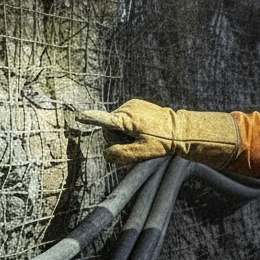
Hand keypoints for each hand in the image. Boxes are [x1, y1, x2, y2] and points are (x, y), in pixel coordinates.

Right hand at [78, 100, 238, 166]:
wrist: (180, 129)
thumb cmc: (163, 143)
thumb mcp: (142, 153)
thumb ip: (121, 155)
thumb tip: (106, 154)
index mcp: (127, 120)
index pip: (105, 120)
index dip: (91, 119)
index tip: (78, 115)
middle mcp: (127, 108)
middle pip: (108, 128)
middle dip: (116, 139)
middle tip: (135, 143)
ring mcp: (131, 104)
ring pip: (115, 123)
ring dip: (123, 132)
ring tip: (141, 136)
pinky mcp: (135, 104)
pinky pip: (123, 117)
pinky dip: (128, 126)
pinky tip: (142, 130)